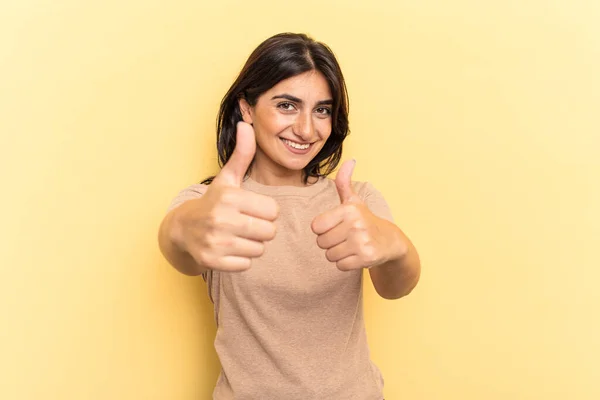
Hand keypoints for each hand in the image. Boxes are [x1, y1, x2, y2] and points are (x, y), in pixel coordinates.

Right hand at [174, 122, 278, 271]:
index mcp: (230, 196)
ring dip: (252, 245)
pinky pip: (246, 264)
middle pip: (269, 232)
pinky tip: (229, 248)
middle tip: (245, 224)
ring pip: (259, 249)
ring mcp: (216, 241)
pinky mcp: (212, 260)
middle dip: (262, 229)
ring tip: (236, 235)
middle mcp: (221, 218)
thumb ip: (242, 154)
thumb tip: (246, 124)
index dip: (266, 211)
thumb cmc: (214, 202)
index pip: (274, 211)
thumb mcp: (228, 178)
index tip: (251, 209)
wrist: (182, 228)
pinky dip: (241, 259)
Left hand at [311, 160, 403, 270]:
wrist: (391, 241)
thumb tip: (349, 160)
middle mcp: (355, 224)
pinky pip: (340, 266)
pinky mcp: (366, 258)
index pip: (316, 227)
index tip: (336, 226)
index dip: (323, 229)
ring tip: (351, 246)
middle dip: (330, 243)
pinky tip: (356, 255)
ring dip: (337, 254)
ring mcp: (361, 242)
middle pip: (321, 242)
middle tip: (345, 238)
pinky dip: (346, 264)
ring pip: (329, 255)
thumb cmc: (366, 220)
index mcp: (348, 209)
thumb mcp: (354, 201)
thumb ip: (344, 182)